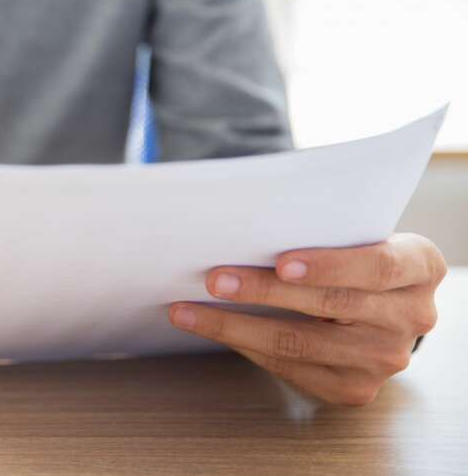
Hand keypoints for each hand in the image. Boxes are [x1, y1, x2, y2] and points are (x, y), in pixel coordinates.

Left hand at [168, 233, 446, 405]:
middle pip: (331, 305)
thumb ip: (322, 227)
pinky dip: (246, 346)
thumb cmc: (353, 253)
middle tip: (213, 279)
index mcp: (419, 266)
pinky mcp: (354, 388)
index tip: (280, 261)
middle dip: (263, 291)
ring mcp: (385, 358)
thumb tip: (241, 222)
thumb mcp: (356, 233)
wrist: (379, 302)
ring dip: (236, 326)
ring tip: (190, 311)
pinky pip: (292, 368)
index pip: (377, 265)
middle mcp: (411, 316)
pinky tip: (213, 330)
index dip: (329, 265)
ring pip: (302, 344)